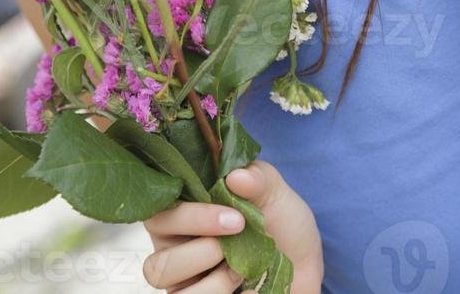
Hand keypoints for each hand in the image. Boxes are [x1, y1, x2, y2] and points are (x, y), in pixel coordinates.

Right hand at [142, 160, 323, 292]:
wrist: (305, 262)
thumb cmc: (280, 221)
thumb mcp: (273, 191)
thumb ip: (256, 178)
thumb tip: (235, 177)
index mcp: (185, 215)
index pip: (159, 216)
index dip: (188, 218)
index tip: (233, 217)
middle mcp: (177, 253)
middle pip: (155, 264)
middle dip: (200, 254)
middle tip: (237, 245)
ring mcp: (188, 284)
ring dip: (212, 284)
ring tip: (241, 272)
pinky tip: (251, 291)